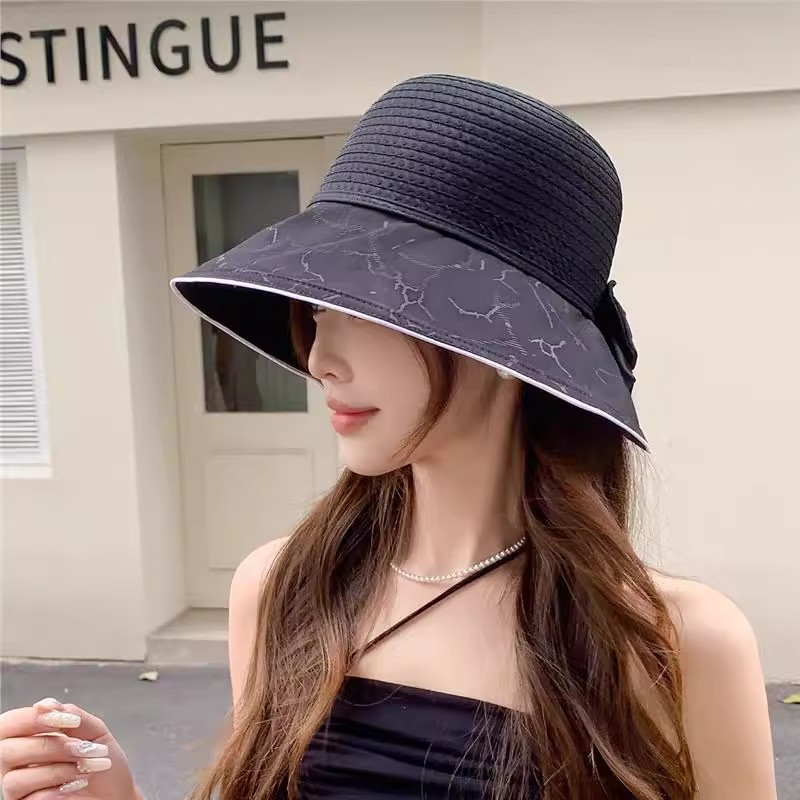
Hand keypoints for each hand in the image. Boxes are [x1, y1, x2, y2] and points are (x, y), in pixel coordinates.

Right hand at [0, 697, 138, 799]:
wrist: (116, 792)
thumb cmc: (102, 760)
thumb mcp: (94, 731)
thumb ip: (72, 714)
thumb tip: (47, 704)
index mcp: (30, 737)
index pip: (9, 724)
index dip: (32, 719)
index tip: (69, 721)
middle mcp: (18, 763)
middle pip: (8, 751)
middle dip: (51, 746)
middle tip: (82, 747)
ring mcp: (20, 789)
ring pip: (15, 779)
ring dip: (57, 770)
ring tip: (86, 767)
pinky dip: (58, 790)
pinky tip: (78, 784)